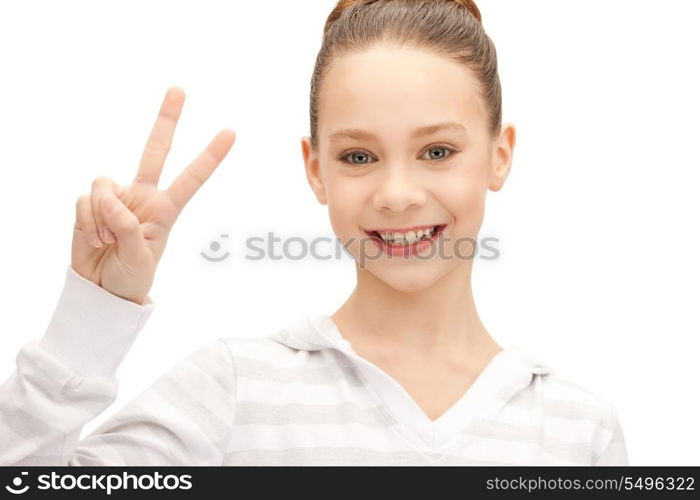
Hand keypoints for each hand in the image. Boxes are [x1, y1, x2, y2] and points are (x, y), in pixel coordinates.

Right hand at [71, 87, 234, 304]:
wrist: (101, 291)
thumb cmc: (131, 277)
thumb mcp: (140, 258)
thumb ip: (129, 227)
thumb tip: (111, 197)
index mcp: (166, 209)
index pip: (192, 178)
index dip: (210, 156)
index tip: (230, 133)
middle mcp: (142, 196)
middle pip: (155, 150)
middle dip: (167, 120)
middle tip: (180, 89)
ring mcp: (116, 197)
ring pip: (104, 183)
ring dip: (102, 215)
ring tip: (107, 241)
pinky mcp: (89, 204)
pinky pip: (84, 200)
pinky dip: (87, 222)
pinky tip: (94, 239)